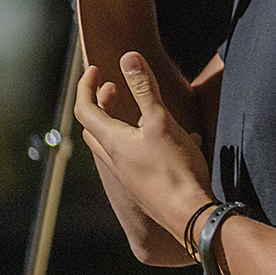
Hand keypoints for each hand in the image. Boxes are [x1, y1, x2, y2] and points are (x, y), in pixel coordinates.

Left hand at [75, 50, 212, 242]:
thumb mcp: (161, 122)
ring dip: (117, 123)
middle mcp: (115, 160)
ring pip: (112, 145)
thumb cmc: (175, 170)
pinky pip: (132, 159)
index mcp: (113, 142)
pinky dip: (139, 142)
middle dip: (100, 104)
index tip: (97, 69)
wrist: (190, 216)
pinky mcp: (143, 187)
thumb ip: (145, 89)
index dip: (87, 86)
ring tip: (138, 111)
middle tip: (113, 88)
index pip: (85, 109)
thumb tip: (128, 57)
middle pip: (94, 129)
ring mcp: (128, 176)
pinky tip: (171, 139)